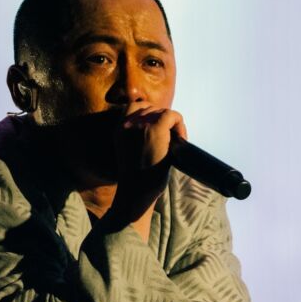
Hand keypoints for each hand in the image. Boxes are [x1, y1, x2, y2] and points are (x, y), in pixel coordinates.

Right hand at [108, 104, 186, 238]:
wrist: (136, 194)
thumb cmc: (137, 181)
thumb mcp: (131, 154)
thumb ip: (138, 138)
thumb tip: (163, 129)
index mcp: (119, 130)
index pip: (134, 108)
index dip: (150, 116)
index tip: (158, 133)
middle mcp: (127, 124)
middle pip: (149, 108)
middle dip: (161, 120)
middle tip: (170, 139)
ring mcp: (141, 125)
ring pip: (161, 111)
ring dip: (171, 123)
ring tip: (176, 140)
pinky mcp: (155, 129)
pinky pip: (172, 115)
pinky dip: (180, 124)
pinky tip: (181, 140)